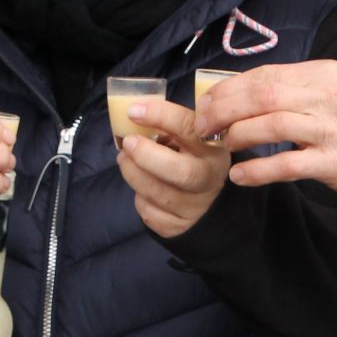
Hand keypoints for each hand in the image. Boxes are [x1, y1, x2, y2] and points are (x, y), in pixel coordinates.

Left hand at [115, 98, 229, 239]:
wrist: (210, 201)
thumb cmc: (192, 158)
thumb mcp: (191, 138)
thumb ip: (169, 126)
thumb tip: (134, 113)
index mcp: (212, 147)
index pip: (188, 128)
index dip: (160, 116)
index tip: (134, 110)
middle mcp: (209, 178)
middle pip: (179, 171)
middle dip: (146, 155)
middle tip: (128, 143)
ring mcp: (196, 206)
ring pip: (157, 193)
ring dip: (132, 173)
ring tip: (125, 158)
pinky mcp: (180, 227)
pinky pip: (149, 213)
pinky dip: (139, 198)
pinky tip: (143, 187)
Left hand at [194, 61, 336, 204]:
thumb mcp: (330, 94)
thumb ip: (291, 91)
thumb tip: (236, 95)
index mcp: (323, 74)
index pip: (265, 75)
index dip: (229, 89)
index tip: (206, 103)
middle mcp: (328, 97)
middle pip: (263, 95)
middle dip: (224, 109)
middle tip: (204, 125)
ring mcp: (333, 130)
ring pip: (272, 125)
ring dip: (238, 135)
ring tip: (222, 145)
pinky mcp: (336, 162)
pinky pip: (288, 165)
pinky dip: (258, 170)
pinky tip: (240, 176)